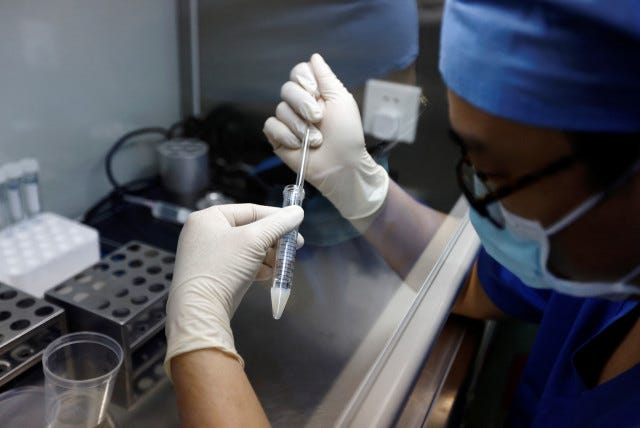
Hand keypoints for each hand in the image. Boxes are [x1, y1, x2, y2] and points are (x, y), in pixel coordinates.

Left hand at [164, 203, 303, 375]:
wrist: (200, 310)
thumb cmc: (223, 267)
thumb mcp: (254, 241)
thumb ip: (278, 224)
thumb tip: (298, 211)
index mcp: (209, 218)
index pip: (250, 210)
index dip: (275, 217)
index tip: (296, 225)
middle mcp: (205, 233)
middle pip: (249, 230)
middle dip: (273, 240)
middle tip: (294, 247)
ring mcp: (206, 255)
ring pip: (246, 249)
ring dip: (267, 256)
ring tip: (282, 264)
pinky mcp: (211, 275)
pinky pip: (239, 264)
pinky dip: (256, 268)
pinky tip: (269, 275)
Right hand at [263, 53, 388, 228]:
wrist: (342, 165)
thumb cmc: (347, 135)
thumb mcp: (342, 101)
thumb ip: (326, 77)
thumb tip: (314, 56)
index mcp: (315, 93)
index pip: (298, 72)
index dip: (304, 80)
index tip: (317, 93)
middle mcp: (299, 104)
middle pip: (286, 88)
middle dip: (303, 104)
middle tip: (318, 118)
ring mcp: (288, 121)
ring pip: (280, 109)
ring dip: (300, 125)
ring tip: (315, 139)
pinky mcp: (278, 138)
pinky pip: (271, 126)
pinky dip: (286, 135)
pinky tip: (299, 145)